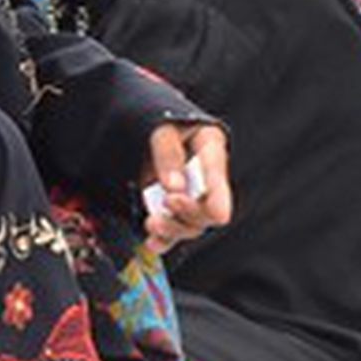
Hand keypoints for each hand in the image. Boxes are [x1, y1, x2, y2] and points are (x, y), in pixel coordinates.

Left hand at [144, 122, 232, 249]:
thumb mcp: (160, 126)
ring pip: (192, 224)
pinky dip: (164, 239)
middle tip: (163, 207)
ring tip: (151, 224)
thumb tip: (174, 187)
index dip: (214, 199)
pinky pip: (175, 230)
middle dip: (186, 214)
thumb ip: (168, 154)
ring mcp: (190, 193)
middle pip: (208, 210)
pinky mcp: (173, 206)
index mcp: (211, 149)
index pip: (219, 179)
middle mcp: (206, 176)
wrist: (141, 120)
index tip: (190, 205)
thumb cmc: (158, 118)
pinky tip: (153, 242)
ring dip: (172, 229)